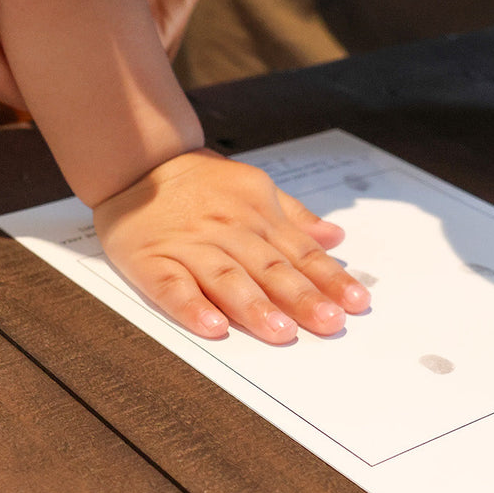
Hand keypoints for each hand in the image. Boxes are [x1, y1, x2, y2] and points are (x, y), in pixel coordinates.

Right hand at [93, 149, 371, 343]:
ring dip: (255, 307)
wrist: (137, 160)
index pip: (301, 253)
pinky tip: (212, 327)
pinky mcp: (150, 259)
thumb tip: (335, 238)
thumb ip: (295, 217)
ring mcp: (189, 246)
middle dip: (302, 298)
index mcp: (258, 216)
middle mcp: (228, 231)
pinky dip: (191, 307)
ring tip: (281, 332)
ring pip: (227, 279)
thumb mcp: (255, 187)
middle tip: (329, 324)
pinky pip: (171, 286)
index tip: (356, 304)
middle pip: (271, 269)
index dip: (330, 279)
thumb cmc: (201, 182)